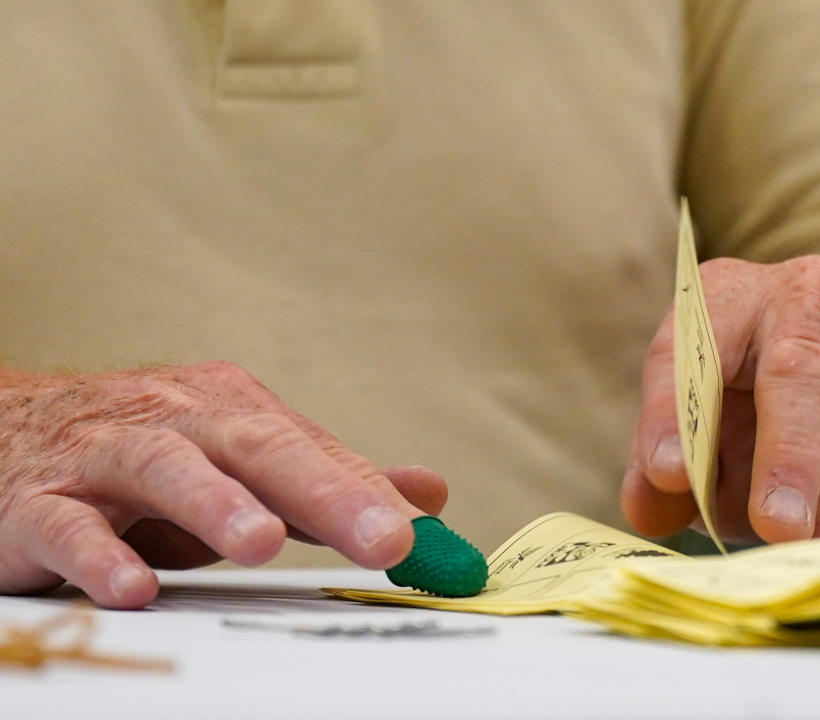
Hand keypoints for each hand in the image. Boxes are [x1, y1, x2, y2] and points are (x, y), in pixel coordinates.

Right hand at [0, 361, 446, 607]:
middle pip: (256, 447)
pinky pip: (68, 526)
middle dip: (324, 492)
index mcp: (232, 412)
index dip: (368, 493)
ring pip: (163, 468)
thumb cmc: (146, 459)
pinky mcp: (40, 503)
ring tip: (263, 542)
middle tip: (382, 538)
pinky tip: (134, 586)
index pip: (312, 452)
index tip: (420, 538)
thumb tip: (427, 496)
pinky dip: (99, 553)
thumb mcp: (243, 464)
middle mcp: (177, 422)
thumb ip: (331, 480)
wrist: (7, 432)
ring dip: (214, 503)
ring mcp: (106, 458)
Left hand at [621, 256, 819, 543]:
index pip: (691, 345)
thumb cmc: (750, 403)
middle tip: (776, 527)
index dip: (672, 411)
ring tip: (817, 550)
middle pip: (799, 368)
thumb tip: (650, 510)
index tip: (663, 476)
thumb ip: (663, 467)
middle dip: (788, 456)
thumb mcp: (698, 422)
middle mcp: (805, 291)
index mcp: (727, 296)